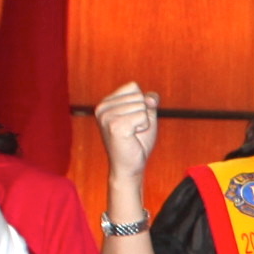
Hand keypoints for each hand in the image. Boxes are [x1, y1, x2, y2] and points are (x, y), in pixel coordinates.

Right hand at [93, 81, 160, 200]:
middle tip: (133, 130)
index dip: (141, 103)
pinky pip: (143, 116)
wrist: (130, 166)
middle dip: (143, 113)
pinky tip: (133, 137)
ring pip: (142, 105)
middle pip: (138, 95)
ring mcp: (107, 116)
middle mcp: (102, 107)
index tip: (133, 120)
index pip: (133, 86)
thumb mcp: (146, 115)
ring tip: (132, 134)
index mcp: (105, 102)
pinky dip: (144, 127)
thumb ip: (149, 100)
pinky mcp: (115, 126)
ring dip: (143, 121)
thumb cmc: (137, 141)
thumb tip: (151, 99)